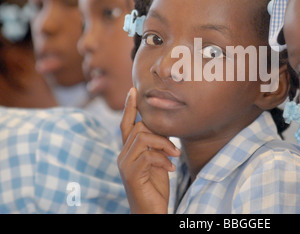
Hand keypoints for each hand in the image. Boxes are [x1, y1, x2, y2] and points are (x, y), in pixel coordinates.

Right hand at [117, 88, 180, 213]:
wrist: (151, 211)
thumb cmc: (155, 187)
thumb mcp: (157, 161)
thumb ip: (156, 146)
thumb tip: (163, 128)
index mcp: (129, 151)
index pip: (126, 124)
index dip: (130, 107)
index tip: (134, 90)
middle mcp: (123, 155)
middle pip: (139, 128)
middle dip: (160, 134)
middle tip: (174, 149)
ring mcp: (125, 165)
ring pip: (143, 138)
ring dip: (164, 145)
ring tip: (175, 157)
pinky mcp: (131, 174)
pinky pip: (148, 156)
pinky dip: (164, 160)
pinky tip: (171, 169)